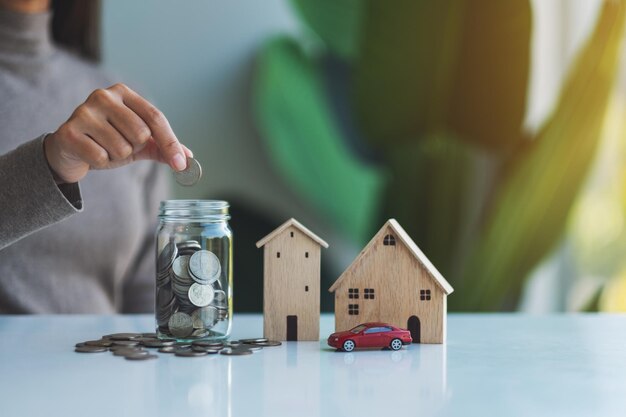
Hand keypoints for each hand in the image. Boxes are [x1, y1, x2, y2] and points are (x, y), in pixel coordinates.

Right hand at [44, 83, 191, 183]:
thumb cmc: (107, 142)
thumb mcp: (138, 143)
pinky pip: (101, 157)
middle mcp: (103, 96)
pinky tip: (89, 153)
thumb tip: (188, 158)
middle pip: (141, 134)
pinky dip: (100, 162)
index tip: (181, 163)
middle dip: (134, 147)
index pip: (156, 117)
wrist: (69, 150)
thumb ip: (162, 147)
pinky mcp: (69, 131)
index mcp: (123, 92)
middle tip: (118, 144)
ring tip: (102, 147)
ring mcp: (84, 111)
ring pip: (122, 148)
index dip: (170, 142)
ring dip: (116, 156)